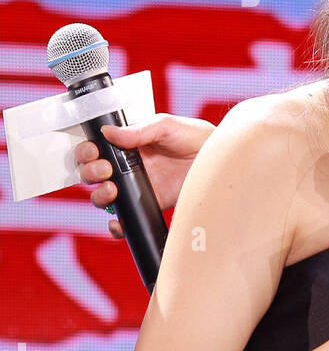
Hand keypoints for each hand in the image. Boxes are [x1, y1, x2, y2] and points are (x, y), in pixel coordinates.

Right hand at [74, 114, 215, 237]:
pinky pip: (126, 219)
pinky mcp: (149, 205)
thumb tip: (109, 133)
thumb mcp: (168, 126)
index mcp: (128, 144)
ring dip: (98, 195)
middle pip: (92, 174)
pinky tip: (118, 222)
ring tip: (113, 190)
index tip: (93, 152)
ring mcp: (136, 187)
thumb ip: (139, 130)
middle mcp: (128, 166)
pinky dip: (116, 225)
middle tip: (106, 170)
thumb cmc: (196, 138)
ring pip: (102, 196)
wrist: (219, 162)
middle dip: (90, 172)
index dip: (87, 151)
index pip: (96, 149)